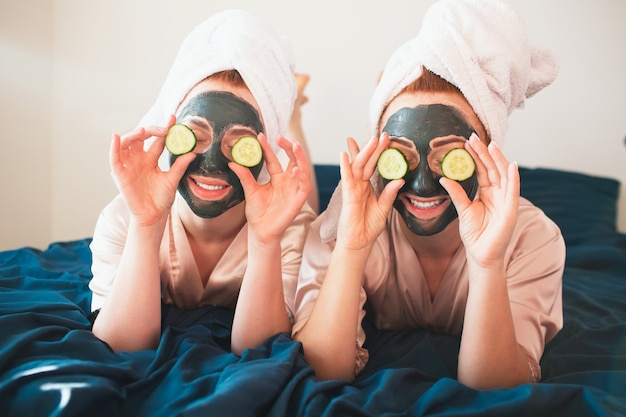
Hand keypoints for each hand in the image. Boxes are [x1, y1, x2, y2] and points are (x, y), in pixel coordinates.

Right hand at [109, 115, 195, 225]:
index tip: (173, 118)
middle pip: (141, 137)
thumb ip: (180, 166)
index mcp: (152, 159)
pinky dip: (114, 147)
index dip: (165, 129)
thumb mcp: (173, 180)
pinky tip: (117, 138)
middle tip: (163, 129)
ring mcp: (129, 165)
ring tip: (144, 131)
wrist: (153, 216)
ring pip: (127, 143)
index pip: (158, 140)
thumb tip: (193, 152)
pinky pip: (114, 158)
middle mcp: (139, 159)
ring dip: (133, 135)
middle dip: (151, 129)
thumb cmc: (162, 199)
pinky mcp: (120, 174)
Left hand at [229, 133, 310, 242]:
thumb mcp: (250, 190)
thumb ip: (244, 176)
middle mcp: (287, 182)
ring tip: (295, 146)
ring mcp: (294, 190)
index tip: (260, 136)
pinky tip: (295, 169)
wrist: (260, 231)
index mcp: (277, 178)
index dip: (268, 147)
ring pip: (303, 169)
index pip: (274, 159)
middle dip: (289, 147)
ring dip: (300, 157)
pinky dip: (302, 177)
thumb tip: (232, 161)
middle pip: (293, 159)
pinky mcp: (299, 200)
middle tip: (280, 137)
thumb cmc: (257, 212)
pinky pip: (304, 187)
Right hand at [336, 133, 403, 249]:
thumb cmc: (369, 227)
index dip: (379, 153)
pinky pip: (346, 179)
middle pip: (365, 162)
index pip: (374, 166)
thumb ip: (389, 194)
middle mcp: (359, 185)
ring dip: (362, 152)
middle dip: (372, 148)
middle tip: (381, 135)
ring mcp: (353, 190)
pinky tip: (344, 156)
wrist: (359, 243)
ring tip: (371, 140)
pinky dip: (345, 167)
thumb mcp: (384, 208)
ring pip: (357, 167)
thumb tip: (400, 179)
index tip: (386, 140)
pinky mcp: (348, 197)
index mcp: (368, 186)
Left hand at [440, 134, 519, 269]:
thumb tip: (444, 177)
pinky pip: (514, 191)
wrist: (481, 254)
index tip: (466, 142)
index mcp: (487, 192)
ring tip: (491, 145)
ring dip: (499, 159)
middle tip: (473, 137)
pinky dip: (514, 178)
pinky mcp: (511, 210)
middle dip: (484, 152)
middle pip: (493, 168)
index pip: (482, 169)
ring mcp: (506, 200)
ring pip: (504, 175)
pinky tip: (512, 165)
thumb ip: (456, 193)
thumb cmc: (474, 234)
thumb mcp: (463, 210)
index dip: (476, 156)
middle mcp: (499, 193)